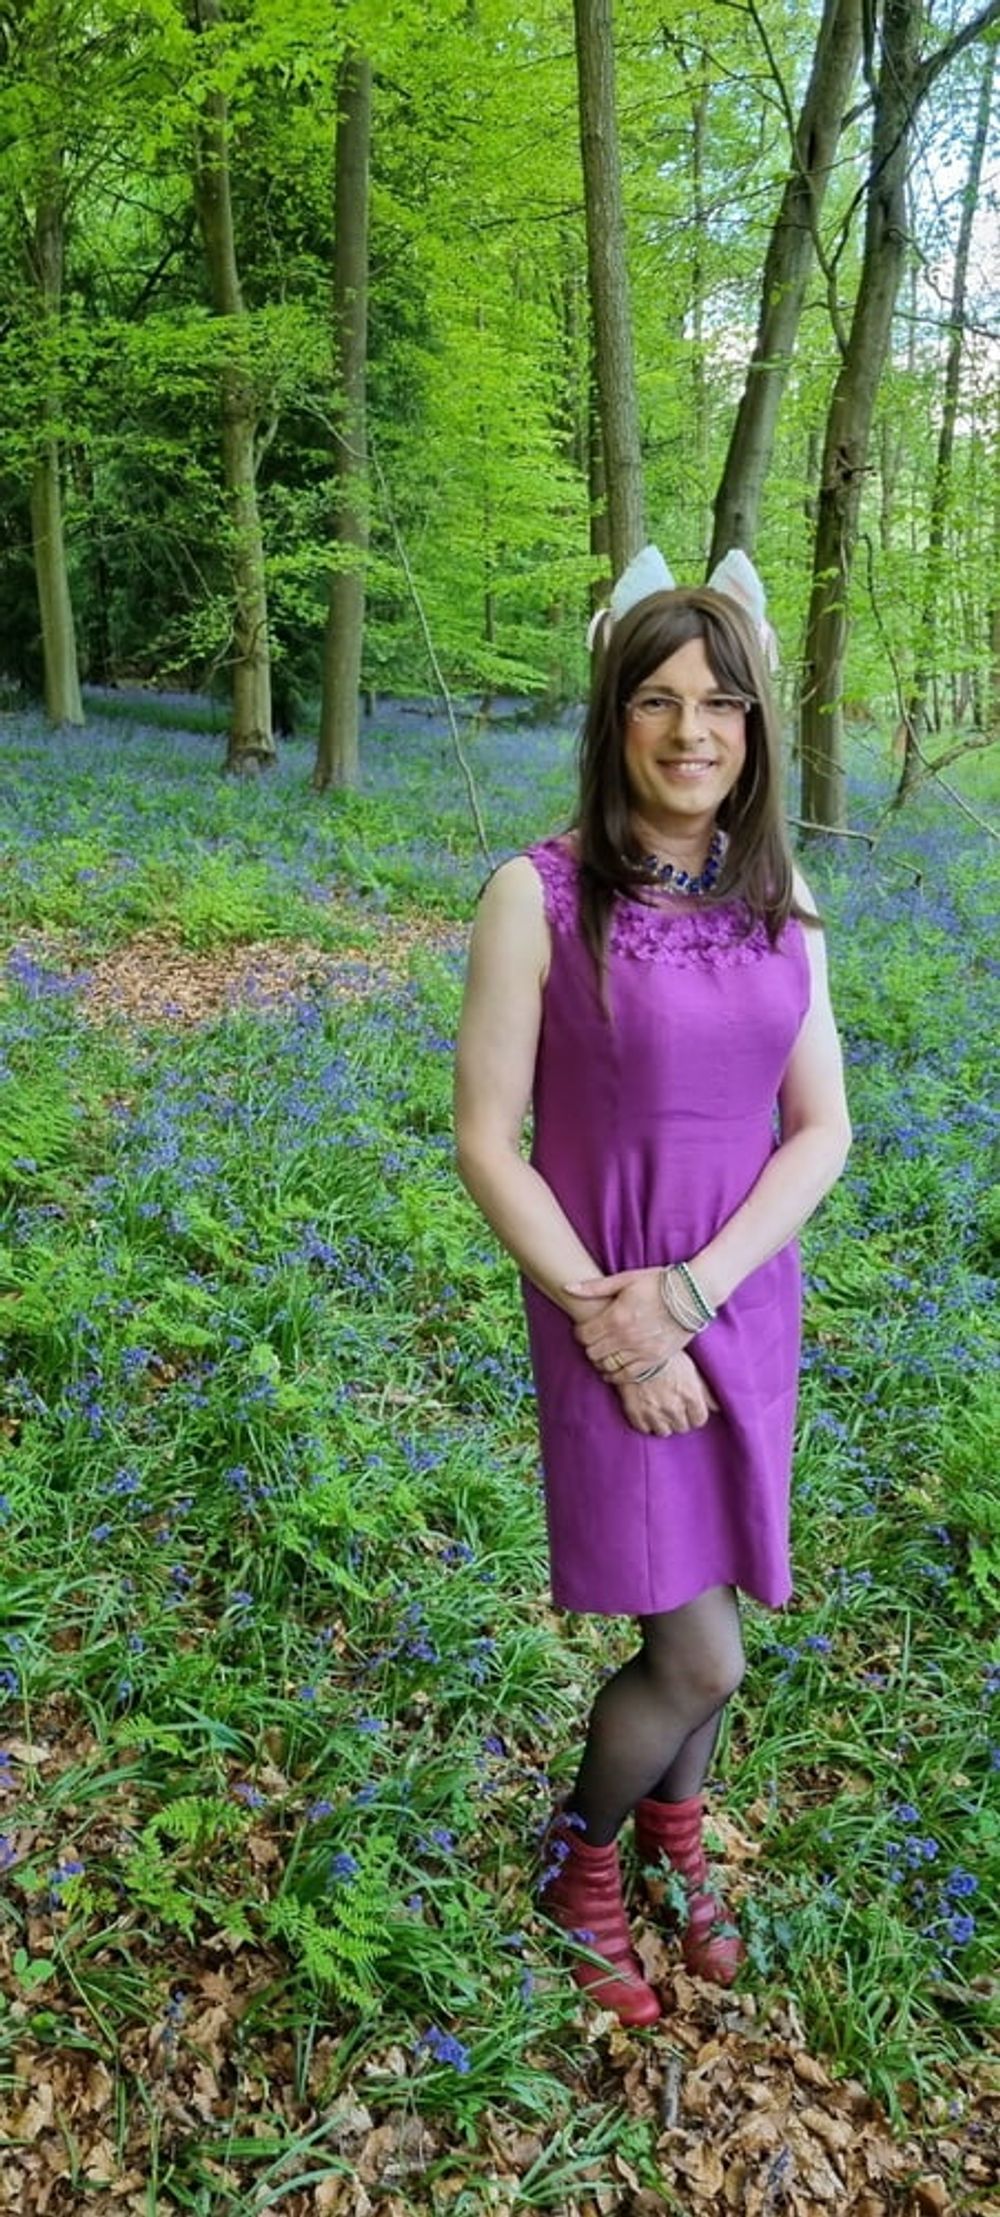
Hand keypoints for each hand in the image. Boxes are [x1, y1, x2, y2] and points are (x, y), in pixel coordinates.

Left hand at [564, 1266, 688, 1378]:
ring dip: (601, 1361)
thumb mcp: (626, 1279)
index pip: (584, 1335)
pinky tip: (613, 1369)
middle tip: (594, 1340)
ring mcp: (641, 1351)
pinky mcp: (655, 1360)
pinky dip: (616, 1375)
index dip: (579, 1333)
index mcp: (616, 1316)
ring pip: (608, 1366)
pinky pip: (628, 1376)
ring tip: (604, 1353)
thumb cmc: (658, 1283)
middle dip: (589, 1347)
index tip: (584, 1329)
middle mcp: (626, 1337)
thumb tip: (567, 1287)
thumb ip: (595, 1287)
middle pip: (593, 1353)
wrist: (693, 1295)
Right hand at [616, 1351, 717, 1436]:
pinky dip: (645, 1422)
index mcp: (690, 1397)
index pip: (699, 1420)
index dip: (694, 1414)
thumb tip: (718, 1408)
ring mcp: (654, 1413)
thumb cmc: (666, 1356)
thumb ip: (705, 1391)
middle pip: (682, 1427)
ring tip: (659, 1409)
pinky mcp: (635, 1414)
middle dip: (679, 1418)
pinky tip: (646, 1410)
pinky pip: (644, 1429)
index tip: (689, 1408)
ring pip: (664, 1432)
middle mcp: (674, 1408)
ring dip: (663, 1423)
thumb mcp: (691, 1368)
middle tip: (672, 1405)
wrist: (635, 1349)